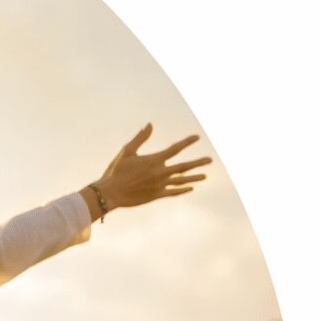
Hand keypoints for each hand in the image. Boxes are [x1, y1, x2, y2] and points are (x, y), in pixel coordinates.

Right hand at [93, 122, 212, 211]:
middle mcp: (160, 172)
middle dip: (198, 163)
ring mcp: (160, 185)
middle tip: (210, 160)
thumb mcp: (127, 151)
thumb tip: (150, 124)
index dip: (187, 142)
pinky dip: (183, 190)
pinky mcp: (156, 195)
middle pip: (184, 167)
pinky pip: (173, 192)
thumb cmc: (116, 171)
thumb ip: (140, 138)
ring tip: (205, 176)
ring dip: (194, 177)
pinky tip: (190, 188)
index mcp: (154, 160)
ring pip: (182, 180)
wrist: (110, 193)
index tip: (197, 137)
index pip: (176, 148)